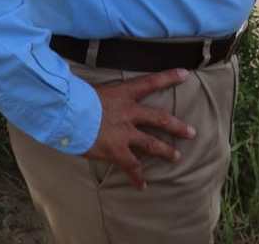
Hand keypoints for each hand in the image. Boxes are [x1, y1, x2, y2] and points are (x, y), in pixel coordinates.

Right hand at [84, 69, 195, 189]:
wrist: (67, 113)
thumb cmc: (74, 98)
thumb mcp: (91, 89)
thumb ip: (100, 95)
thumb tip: (92, 96)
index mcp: (123, 93)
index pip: (150, 82)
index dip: (169, 77)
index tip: (185, 74)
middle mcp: (129, 112)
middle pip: (159, 118)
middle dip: (176, 126)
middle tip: (191, 132)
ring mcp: (125, 133)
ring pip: (151, 144)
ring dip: (165, 151)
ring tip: (177, 157)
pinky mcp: (116, 150)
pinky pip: (131, 166)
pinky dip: (137, 176)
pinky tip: (142, 185)